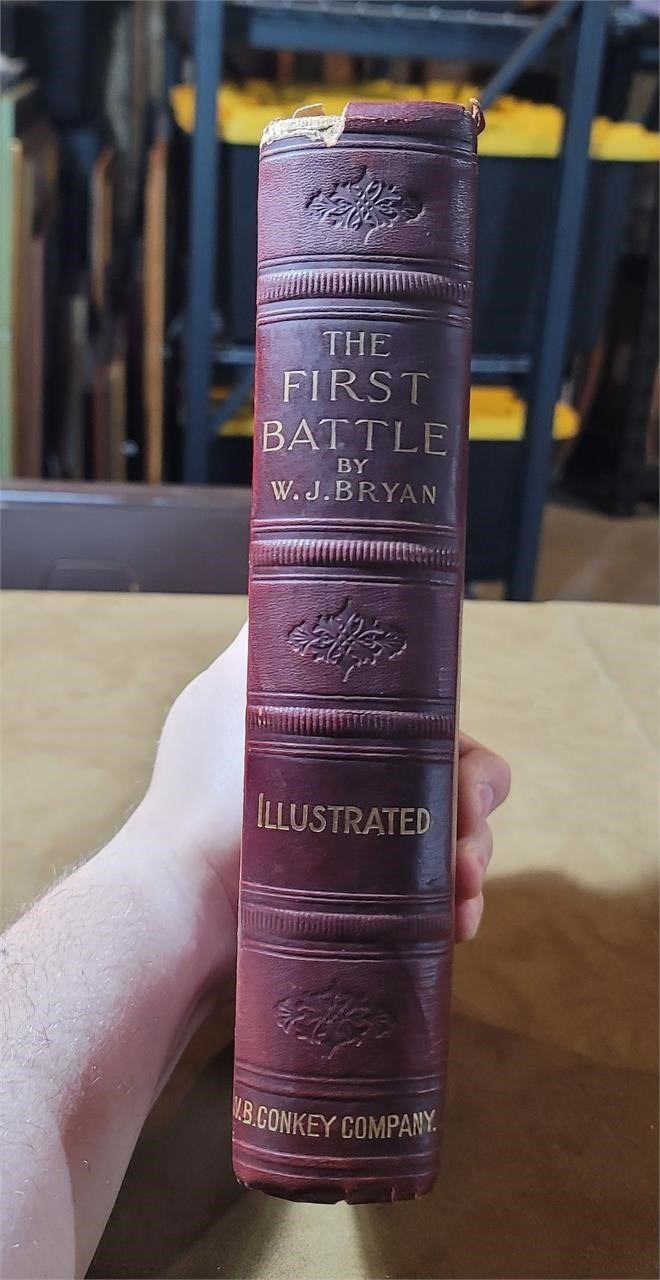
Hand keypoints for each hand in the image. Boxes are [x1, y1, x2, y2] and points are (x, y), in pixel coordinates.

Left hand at [136, 624, 509, 949]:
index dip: (460, 749)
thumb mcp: (237, 686)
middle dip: (474, 813)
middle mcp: (361, 778)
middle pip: (457, 780)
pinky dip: (454, 906)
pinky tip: (456, 922)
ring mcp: (364, 840)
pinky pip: (432, 896)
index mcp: (347, 728)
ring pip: (456, 838)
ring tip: (462, 893)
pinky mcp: (364, 894)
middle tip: (465, 849)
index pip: (433, 723)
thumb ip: (277, 630)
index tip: (462, 782)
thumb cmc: (205, 790)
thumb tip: (312, 572)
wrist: (183, 898)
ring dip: (474, 861)